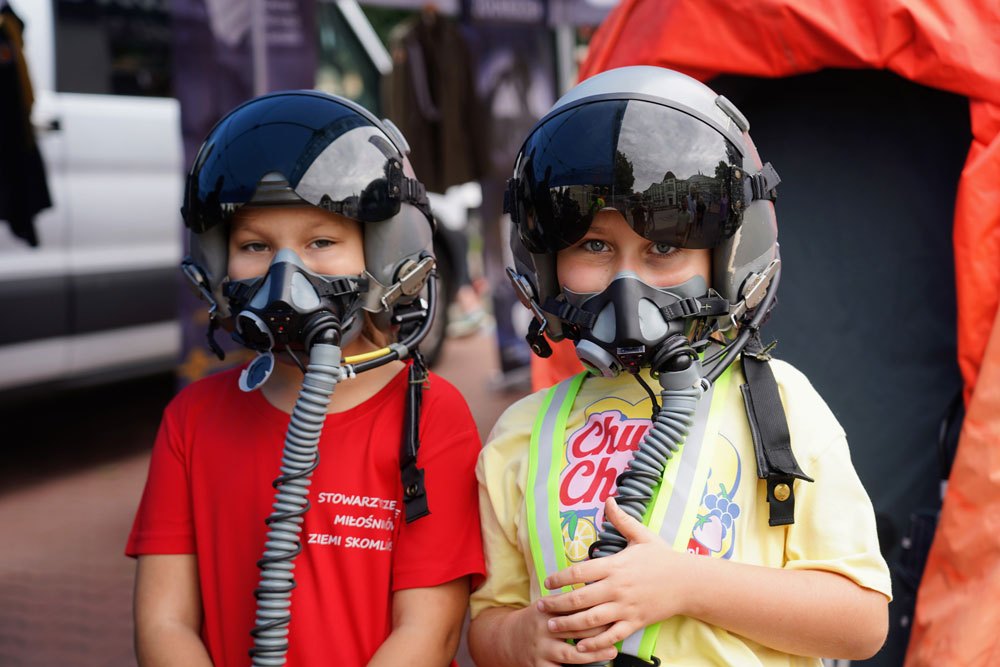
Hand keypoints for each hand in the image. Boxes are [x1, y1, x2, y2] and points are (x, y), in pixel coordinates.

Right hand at [508, 603, 617, 665]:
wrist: (507, 639)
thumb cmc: (536, 621)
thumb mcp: (546, 606)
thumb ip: (566, 603)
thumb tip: (597, 593)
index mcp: (546, 610)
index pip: (573, 607)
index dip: (594, 607)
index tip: (611, 607)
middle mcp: (543, 629)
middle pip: (574, 629)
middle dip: (598, 630)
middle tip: (617, 629)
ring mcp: (541, 649)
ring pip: (570, 654)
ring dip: (593, 653)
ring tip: (611, 651)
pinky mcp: (538, 666)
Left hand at [537, 497, 696, 652]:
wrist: (689, 582)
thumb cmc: (663, 557)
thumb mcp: (642, 536)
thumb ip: (622, 520)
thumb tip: (609, 499)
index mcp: (615, 565)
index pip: (580, 571)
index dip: (560, 577)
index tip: (547, 582)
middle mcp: (617, 587)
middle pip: (580, 597)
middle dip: (557, 603)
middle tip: (540, 606)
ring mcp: (625, 607)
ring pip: (591, 619)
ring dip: (568, 624)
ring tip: (551, 626)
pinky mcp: (635, 623)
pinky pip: (611, 636)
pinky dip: (594, 643)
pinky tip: (578, 647)